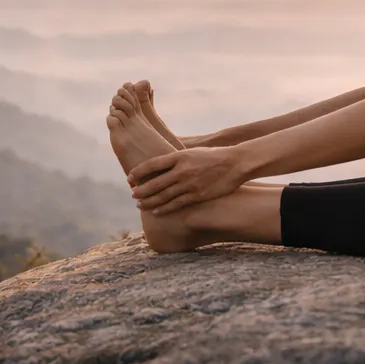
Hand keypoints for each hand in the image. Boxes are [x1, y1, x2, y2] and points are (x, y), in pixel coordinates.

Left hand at [128, 145, 244, 214]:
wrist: (235, 163)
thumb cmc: (213, 156)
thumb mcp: (192, 152)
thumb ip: (176, 159)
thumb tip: (159, 165)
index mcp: (179, 156)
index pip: (152, 165)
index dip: (138, 172)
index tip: (129, 178)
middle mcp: (182, 170)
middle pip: (154, 183)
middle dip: (140, 190)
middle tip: (132, 194)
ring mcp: (189, 184)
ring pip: (162, 196)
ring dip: (148, 201)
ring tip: (139, 204)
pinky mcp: (197, 195)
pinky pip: (176, 204)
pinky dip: (163, 208)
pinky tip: (156, 211)